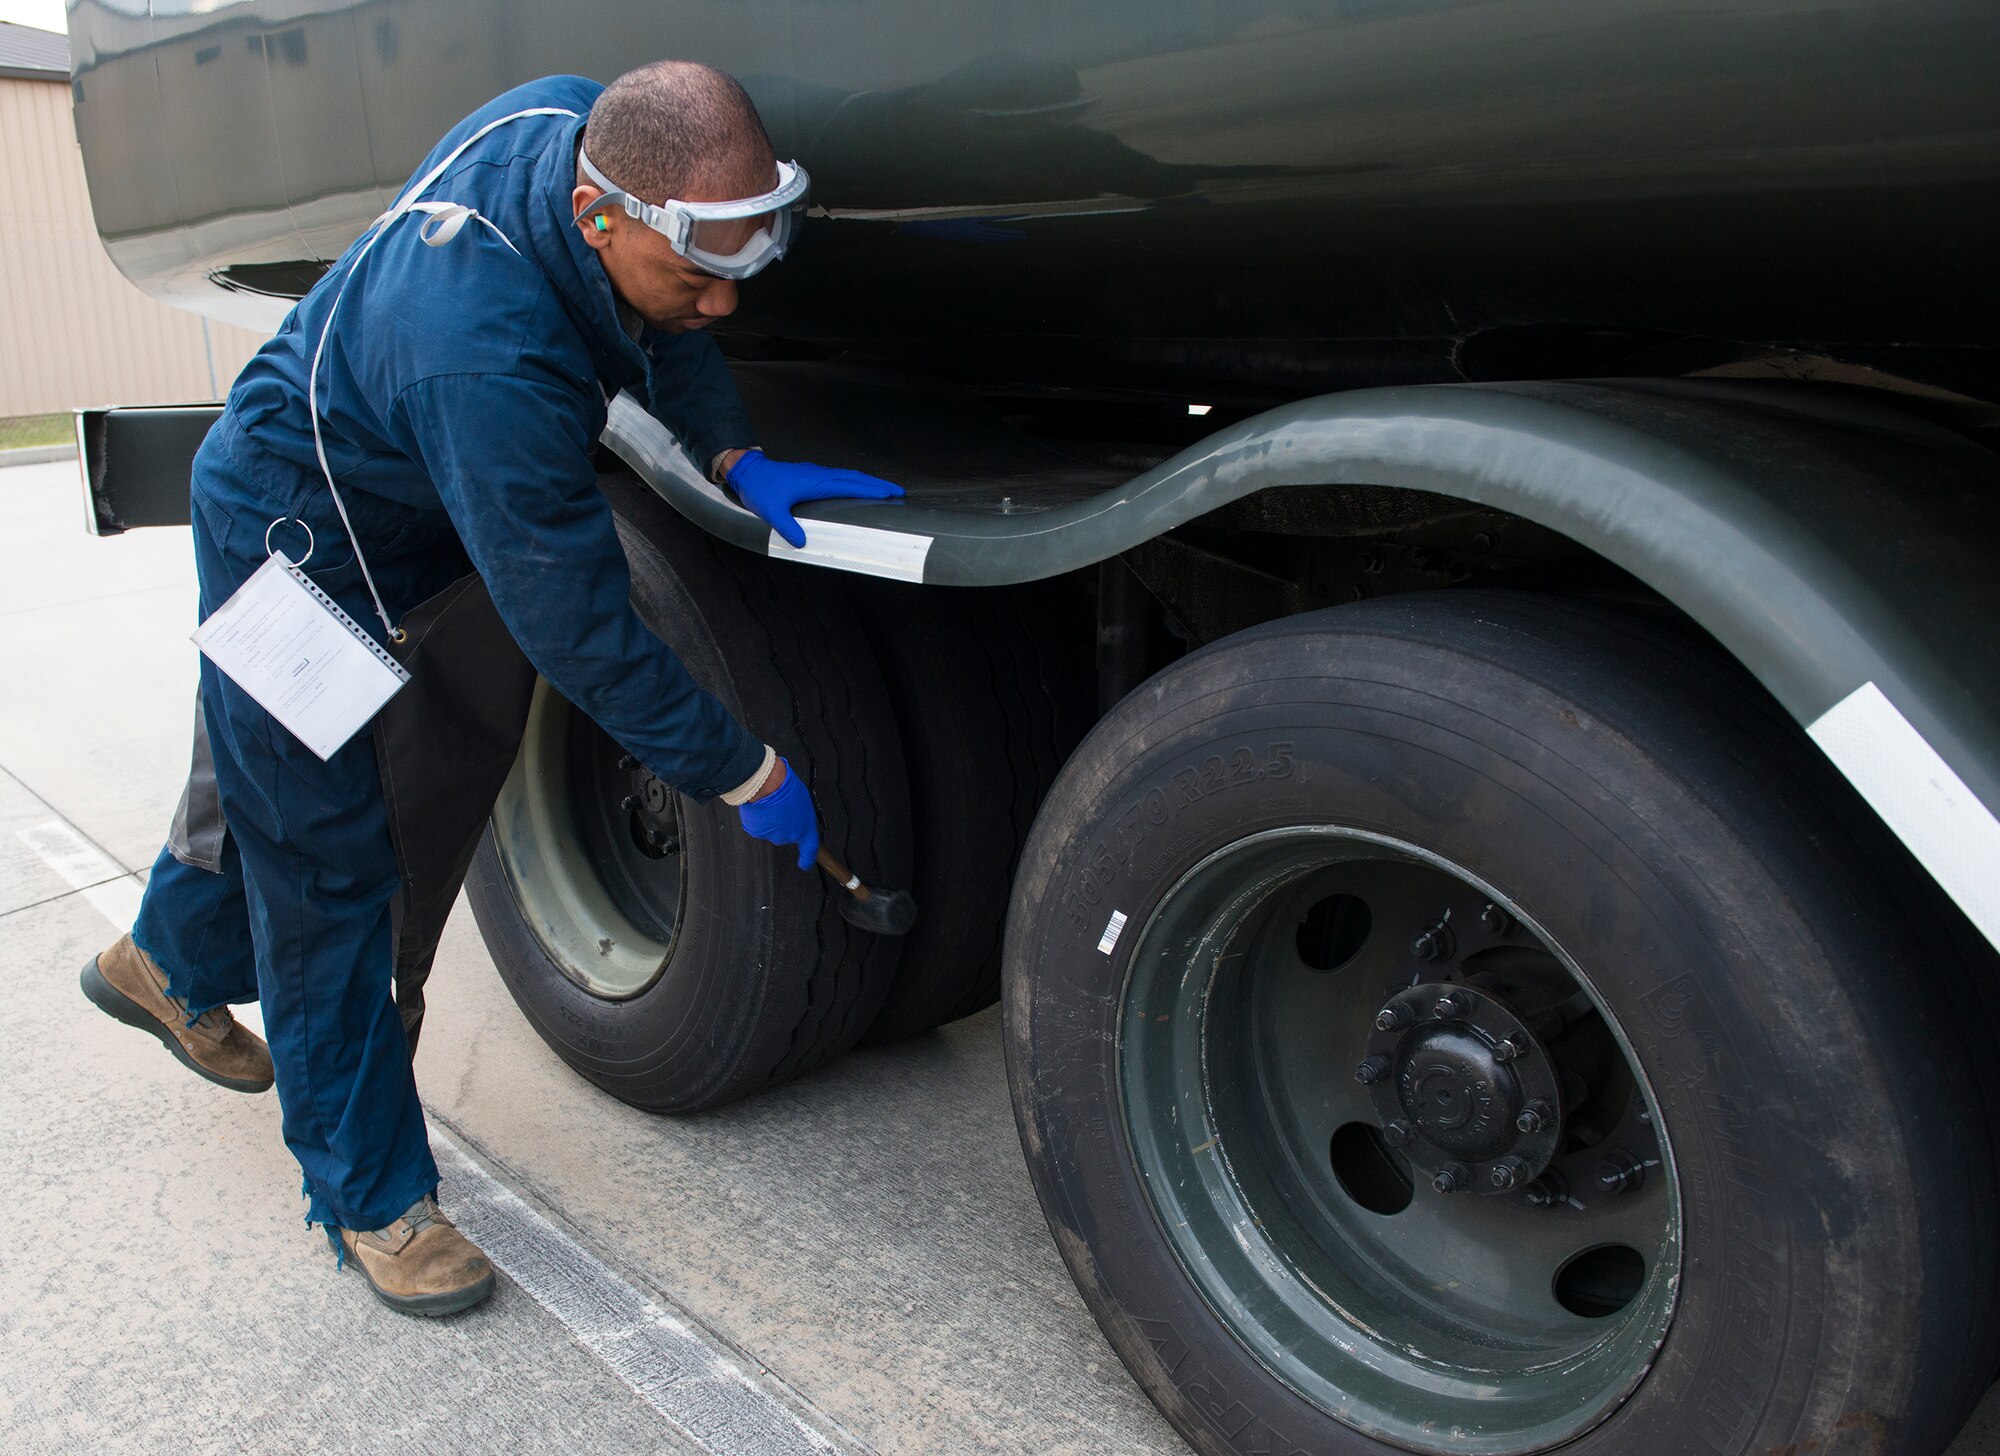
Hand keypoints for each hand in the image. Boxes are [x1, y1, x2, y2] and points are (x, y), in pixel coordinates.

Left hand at [725, 452, 903, 548]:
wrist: (747, 470)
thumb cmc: (759, 488)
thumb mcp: (770, 512)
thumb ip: (787, 527)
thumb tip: (802, 543)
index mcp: (815, 482)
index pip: (850, 485)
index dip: (872, 489)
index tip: (891, 494)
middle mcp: (818, 475)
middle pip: (855, 478)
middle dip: (878, 484)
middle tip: (897, 492)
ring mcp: (815, 473)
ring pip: (847, 476)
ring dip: (867, 482)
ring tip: (882, 490)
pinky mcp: (810, 475)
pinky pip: (838, 477)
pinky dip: (853, 481)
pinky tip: (855, 488)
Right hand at [735, 757, 820, 870]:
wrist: (766, 785)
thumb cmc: (786, 788)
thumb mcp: (802, 799)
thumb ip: (799, 813)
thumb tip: (792, 813)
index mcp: (805, 829)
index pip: (810, 849)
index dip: (808, 859)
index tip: (806, 864)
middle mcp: (789, 836)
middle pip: (786, 834)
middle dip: (784, 823)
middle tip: (782, 808)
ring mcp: (773, 835)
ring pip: (771, 830)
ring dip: (771, 819)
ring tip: (771, 803)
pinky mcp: (757, 832)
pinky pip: (758, 826)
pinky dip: (758, 818)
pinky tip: (761, 807)